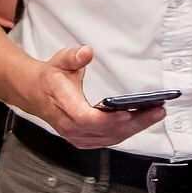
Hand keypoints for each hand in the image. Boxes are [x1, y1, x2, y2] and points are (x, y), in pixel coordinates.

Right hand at [14, 45, 165, 150]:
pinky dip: (126, 133)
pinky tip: (141, 122)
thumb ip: (74, 56)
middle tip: (156, 111)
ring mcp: (76, 135)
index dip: (108, 119)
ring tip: (155, 114)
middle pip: (105, 131)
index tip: (128, 112)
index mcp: (63, 104)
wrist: (34, 94)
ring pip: (110, 138)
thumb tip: (87, 52)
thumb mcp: (60, 60)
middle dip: (134, 123)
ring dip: (135, 128)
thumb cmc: (50, 78)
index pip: (86, 119)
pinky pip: (108, 140)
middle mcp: (70, 125)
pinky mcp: (83, 140)